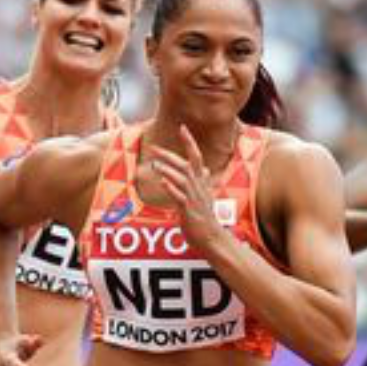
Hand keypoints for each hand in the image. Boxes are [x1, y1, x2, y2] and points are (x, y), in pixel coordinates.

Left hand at [148, 125, 227, 253]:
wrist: (212, 238)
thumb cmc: (206, 218)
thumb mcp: (206, 195)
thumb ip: (204, 182)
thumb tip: (206, 169)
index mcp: (202, 182)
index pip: (196, 156)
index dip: (190, 142)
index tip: (182, 127)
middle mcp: (199, 187)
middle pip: (186, 165)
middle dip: (169, 156)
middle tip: (154, 148)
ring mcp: (194, 198)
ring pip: (182, 179)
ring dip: (168, 170)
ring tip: (154, 164)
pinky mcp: (189, 210)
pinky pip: (179, 197)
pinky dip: (171, 189)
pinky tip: (162, 182)